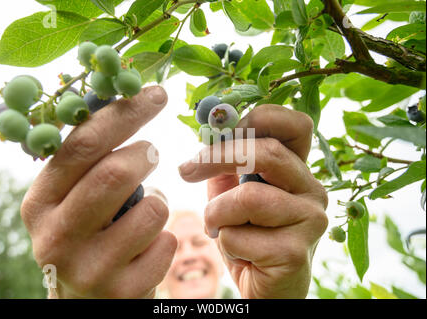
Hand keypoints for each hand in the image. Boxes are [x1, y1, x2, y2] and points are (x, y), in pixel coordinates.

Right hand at [21, 86, 176, 297]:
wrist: (84, 299)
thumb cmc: (85, 234)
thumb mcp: (71, 199)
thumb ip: (88, 162)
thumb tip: (128, 101)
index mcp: (40, 202)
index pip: (82, 144)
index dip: (124, 113)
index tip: (156, 94)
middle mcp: (56, 236)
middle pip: (114, 173)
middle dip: (144, 154)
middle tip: (151, 153)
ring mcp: (88, 268)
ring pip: (151, 209)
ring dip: (159, 202)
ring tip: (146, 211)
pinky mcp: (121, 292)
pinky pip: (167, 244)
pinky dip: (166, 238)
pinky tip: (147, 247)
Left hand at [178, 104, 328, 298]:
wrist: (263, 289)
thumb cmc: (249, 238)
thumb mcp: (232, 195)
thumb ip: (227, 165)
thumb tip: (207, 132)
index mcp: (298, 171)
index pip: (296, 125)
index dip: (258, 118)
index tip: (221, 131)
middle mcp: (312, 190)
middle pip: (268, 153)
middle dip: (217, 156)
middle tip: (185, 170)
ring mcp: (310, 221)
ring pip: (248, 197)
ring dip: (216, 213)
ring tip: (215, 228)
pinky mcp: (296, 253)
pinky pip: (239, 235)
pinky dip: (224, 243)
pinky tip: (239, 255)